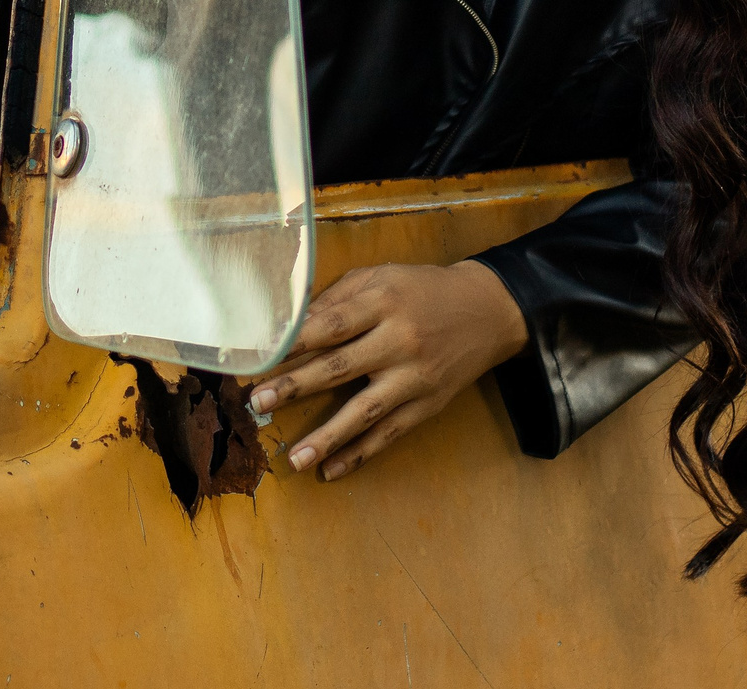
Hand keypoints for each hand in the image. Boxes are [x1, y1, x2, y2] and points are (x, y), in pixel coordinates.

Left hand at [249, 261, 530, 481]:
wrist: (489, 311)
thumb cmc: (421, 289)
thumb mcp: (380, 278)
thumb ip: (337, 299)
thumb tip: (289, 325)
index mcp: (383, 302)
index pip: (330, 324)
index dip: (293, 343)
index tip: (257, 357)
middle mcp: (399, 341)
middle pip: (340, 367)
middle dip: (295, 387)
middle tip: (257, 403)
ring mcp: (415, 377)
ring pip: (365, 411)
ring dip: (327, 437)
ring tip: (294, 458)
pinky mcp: (428, 405)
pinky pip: (390, 434)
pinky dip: (360, 454)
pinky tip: (331, 470)